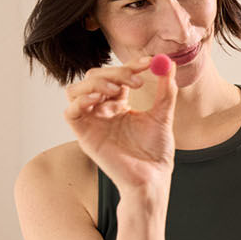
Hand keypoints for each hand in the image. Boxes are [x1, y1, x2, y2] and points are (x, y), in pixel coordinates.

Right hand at [63, 56, 177, 192]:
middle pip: (95, 77)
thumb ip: (165, 91)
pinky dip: (79, 101)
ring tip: (117, 88)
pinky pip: (70, 112)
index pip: (117, 75)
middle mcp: (102, 110)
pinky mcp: (84, 135)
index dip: (130, 65)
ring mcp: (91, 122)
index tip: (148, 61)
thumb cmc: (156, 152)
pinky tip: (98, 99)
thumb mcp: (163, 116)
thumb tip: (170, 63)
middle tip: (136, 79)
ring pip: (76, 90)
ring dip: (95, 82)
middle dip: (115, 72)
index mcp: (119, 103)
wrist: (152, 178)